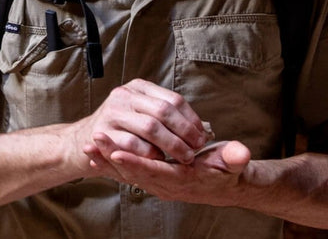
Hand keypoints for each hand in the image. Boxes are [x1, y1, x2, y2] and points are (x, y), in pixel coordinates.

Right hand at [72, 79, 209, 166]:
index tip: (202, 135)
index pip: (172, 99)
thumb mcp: (140, 113)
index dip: (191, 119)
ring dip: (172, 145)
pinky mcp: (103, 132)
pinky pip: (133, 145)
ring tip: (184, 157)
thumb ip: (164, 116)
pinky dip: (150, 155)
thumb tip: (200, 129)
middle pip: (163, 111)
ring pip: (150, 127)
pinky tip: (159, 161)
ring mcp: (112, 113)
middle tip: (196, 149)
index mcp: (138, 87)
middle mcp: (124, 95)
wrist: (82, 142)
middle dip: (184, 132)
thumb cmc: (120, 131)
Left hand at [87, 137, 252, 205]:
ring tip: (88, 147)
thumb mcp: (234, 163)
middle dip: (111, 157)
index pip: (155, 171)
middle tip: (93, 141)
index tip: (116, 152)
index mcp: (183, 179)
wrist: (225, 185)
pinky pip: (127, 173)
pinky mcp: (152, 178)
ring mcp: (157, 183)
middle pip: (134, 172)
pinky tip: (95, 157)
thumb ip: (234, 158)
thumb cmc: (227, 171)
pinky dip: (110, 166)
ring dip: (106, 161)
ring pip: (127, 173)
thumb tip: (240, 153)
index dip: (136, 162)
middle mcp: (166, 184)